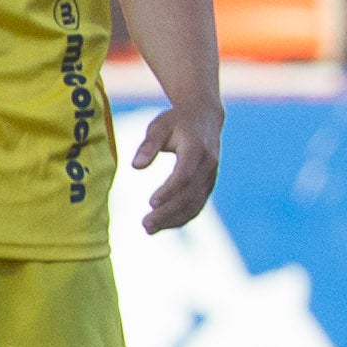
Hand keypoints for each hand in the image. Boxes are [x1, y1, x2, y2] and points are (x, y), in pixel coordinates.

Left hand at [134, 104, 221, 232]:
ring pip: (194, 204)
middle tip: (145, 225)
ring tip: (149, 229)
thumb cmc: (177, 122)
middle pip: (189, 194)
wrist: (205, 118)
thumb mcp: (159, 126)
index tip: (151, 203)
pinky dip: (182, 217)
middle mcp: (207, 165)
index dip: (169, 190)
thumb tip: (135, 166)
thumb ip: (148, 145)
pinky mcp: (208, 185)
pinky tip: (164, 225)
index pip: (184, 175)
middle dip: (167, 212)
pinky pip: (197, 205)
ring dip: (173, 219)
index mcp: (196, 149)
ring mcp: (210, 177)